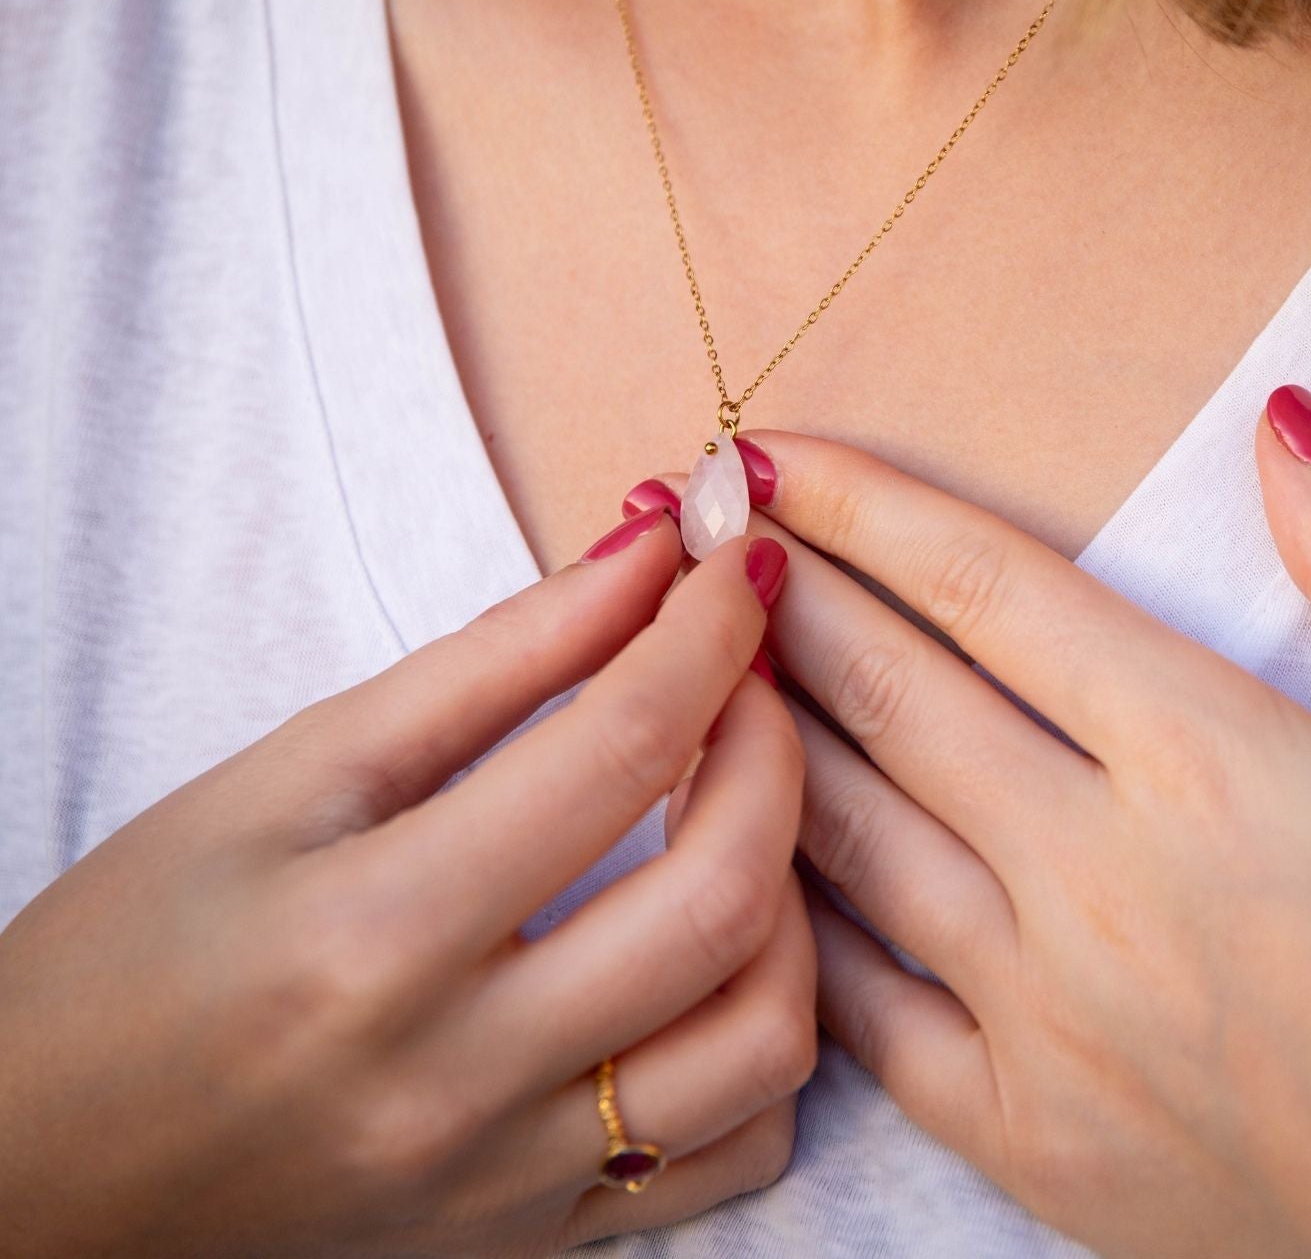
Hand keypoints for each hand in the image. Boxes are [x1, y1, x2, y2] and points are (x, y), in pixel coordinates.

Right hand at [0, 513, 814, 1257]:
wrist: (38, 1172)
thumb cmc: (141, 947)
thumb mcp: (294, 772)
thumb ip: (494, 662)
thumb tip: (648, 557)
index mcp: (374, 937)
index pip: (619, 749)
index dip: (710, 629)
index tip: (742, 557)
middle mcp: (459, 1079)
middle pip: (725, 894)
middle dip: (776, 746)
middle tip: (749, 672)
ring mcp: (510, 1183)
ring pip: (765, 1039)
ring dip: (797, 896)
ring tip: (741, 811)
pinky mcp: (537, 1239)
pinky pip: (733, 1156)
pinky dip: (763, 1039)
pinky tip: (718, 954)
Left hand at [720, 403, 1310, 1258]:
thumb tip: (1287, 419)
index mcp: (1201, 759)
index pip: (988, 588)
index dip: (863, 502)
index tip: (769, 447)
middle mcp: (1090, 872)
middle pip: (887, 691)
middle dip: (776, 586)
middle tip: (691, 514)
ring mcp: (1036, 1008)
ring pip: (844, 831)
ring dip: (753, 722)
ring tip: (682, 646)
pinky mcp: (1014, 1126)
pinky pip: (853, 1003)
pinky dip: (784, 909)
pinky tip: (735, 846)